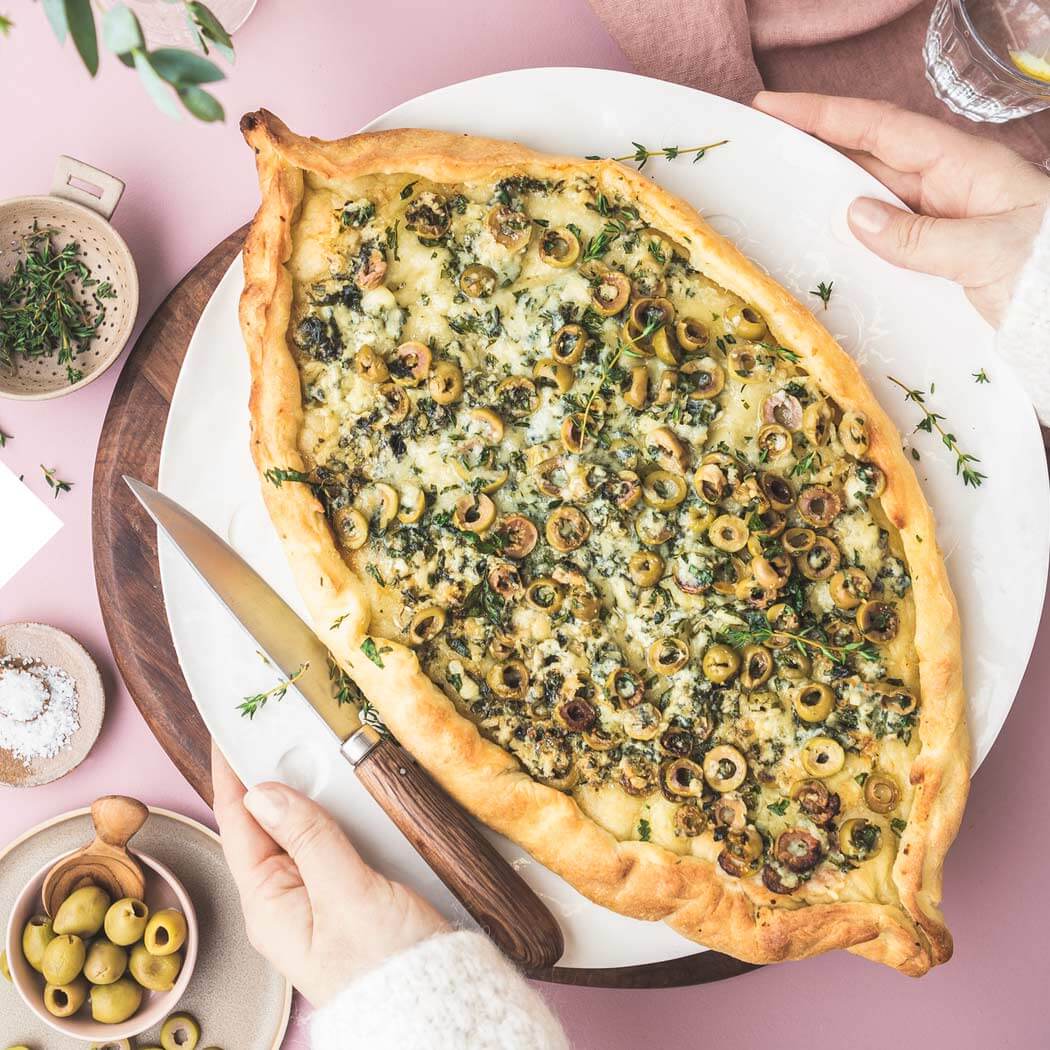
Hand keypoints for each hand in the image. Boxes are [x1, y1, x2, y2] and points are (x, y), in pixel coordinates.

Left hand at [211, 743, 447, 1006]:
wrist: (441, 1005)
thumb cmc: (390, 967)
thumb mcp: (348, 894)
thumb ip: (310, 838)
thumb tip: (265, 791)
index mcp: (269, 905)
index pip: (238, 825)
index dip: (231, 775)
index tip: (228, 732)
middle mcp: (287, 899)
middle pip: (270, 822)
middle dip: (274, 775)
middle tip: (282, 727)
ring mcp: (320, 895)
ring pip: (306, 827)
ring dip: (314, 791)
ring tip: (317, 752)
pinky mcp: (352, 892)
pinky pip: (336, 840)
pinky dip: (342, 811)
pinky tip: (355, 792)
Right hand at [753, 92, 1049, 324]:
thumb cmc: (1045, 272)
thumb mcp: (989, 250)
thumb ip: (920, 237)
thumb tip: (854, 216)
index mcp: (961, 166)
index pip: (880, 128)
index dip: (823, 114)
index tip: (773, 104)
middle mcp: (944, 187)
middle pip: (866, 158)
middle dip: (812, 148)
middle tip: (759, 150)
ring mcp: (936, 222)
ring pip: (868, 201)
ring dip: (824, 198)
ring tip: (774, 197)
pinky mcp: (932, 259)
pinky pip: (879, 241)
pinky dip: (847, 240)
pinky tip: (819, 249)